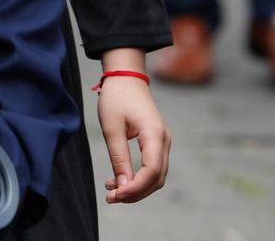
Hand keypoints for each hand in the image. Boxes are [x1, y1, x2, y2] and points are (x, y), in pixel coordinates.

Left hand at [97, 72, 170, 201]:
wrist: (126, 77)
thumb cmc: (117, 98)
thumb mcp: (112, 128)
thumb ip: (119, 157)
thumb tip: (123, 186)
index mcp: (155, 134)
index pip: (152, 171)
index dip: (136, 188)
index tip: (116, 195)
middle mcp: (164, 140)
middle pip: (156, 178)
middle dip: (135, 193)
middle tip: (110, 198)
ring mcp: (162, 141)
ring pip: (155, 175)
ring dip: (136, 187)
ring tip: (112, 191)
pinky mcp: (156, 142)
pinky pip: (151, 167)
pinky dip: (137, 178)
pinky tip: (118, 181)